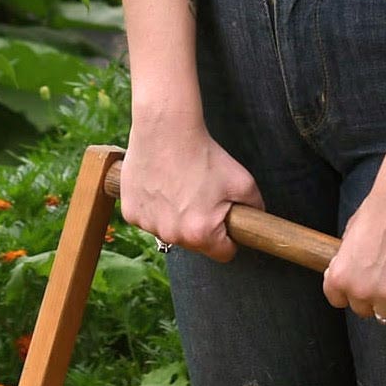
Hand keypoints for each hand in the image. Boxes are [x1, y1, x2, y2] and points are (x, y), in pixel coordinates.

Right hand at [119, 112, 262, 262]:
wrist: (166, 131)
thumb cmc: (205, 156)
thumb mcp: (244, 182)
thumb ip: (255, 208)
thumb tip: (256, 221)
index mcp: (200, 233)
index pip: (224, 253)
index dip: (231, 237)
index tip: (228, 222)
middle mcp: (171, 235)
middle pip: (196, 243)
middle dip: (203, 225)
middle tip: (204, 195)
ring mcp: (147, 226)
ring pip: (171, 231)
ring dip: (177, 217)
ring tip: (182, 186)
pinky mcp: (130, 213)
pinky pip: (150, 218)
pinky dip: (156, 207)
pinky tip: (162, 184)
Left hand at [323, 155, 385, 327]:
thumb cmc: (380, 208)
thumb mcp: (350, 237)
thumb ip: (347, 261)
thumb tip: (351, 274)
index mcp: (338, 277)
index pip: (340, 302)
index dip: (355, 291)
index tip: (367, 282)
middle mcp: (358, 291)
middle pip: (365, 311)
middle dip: (377, 297)